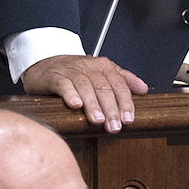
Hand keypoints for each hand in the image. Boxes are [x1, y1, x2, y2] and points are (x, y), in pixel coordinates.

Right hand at [22, 54, 148, 131]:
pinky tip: (76, 105)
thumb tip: (143, 89)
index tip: (128, 119)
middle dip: (111, 108)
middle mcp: (88, 66)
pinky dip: (70, 94)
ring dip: (93, 104)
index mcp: (103, 66)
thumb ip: (123, 79)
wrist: (46, 62)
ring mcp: (71, 71)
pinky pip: (64, 84)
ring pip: (85, 86)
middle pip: (103, 87)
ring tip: (98, 120)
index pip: (118, 84)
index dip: (125, 102)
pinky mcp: (55, 77)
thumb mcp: (102, 72)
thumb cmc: (76, 71)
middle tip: (115, 126)